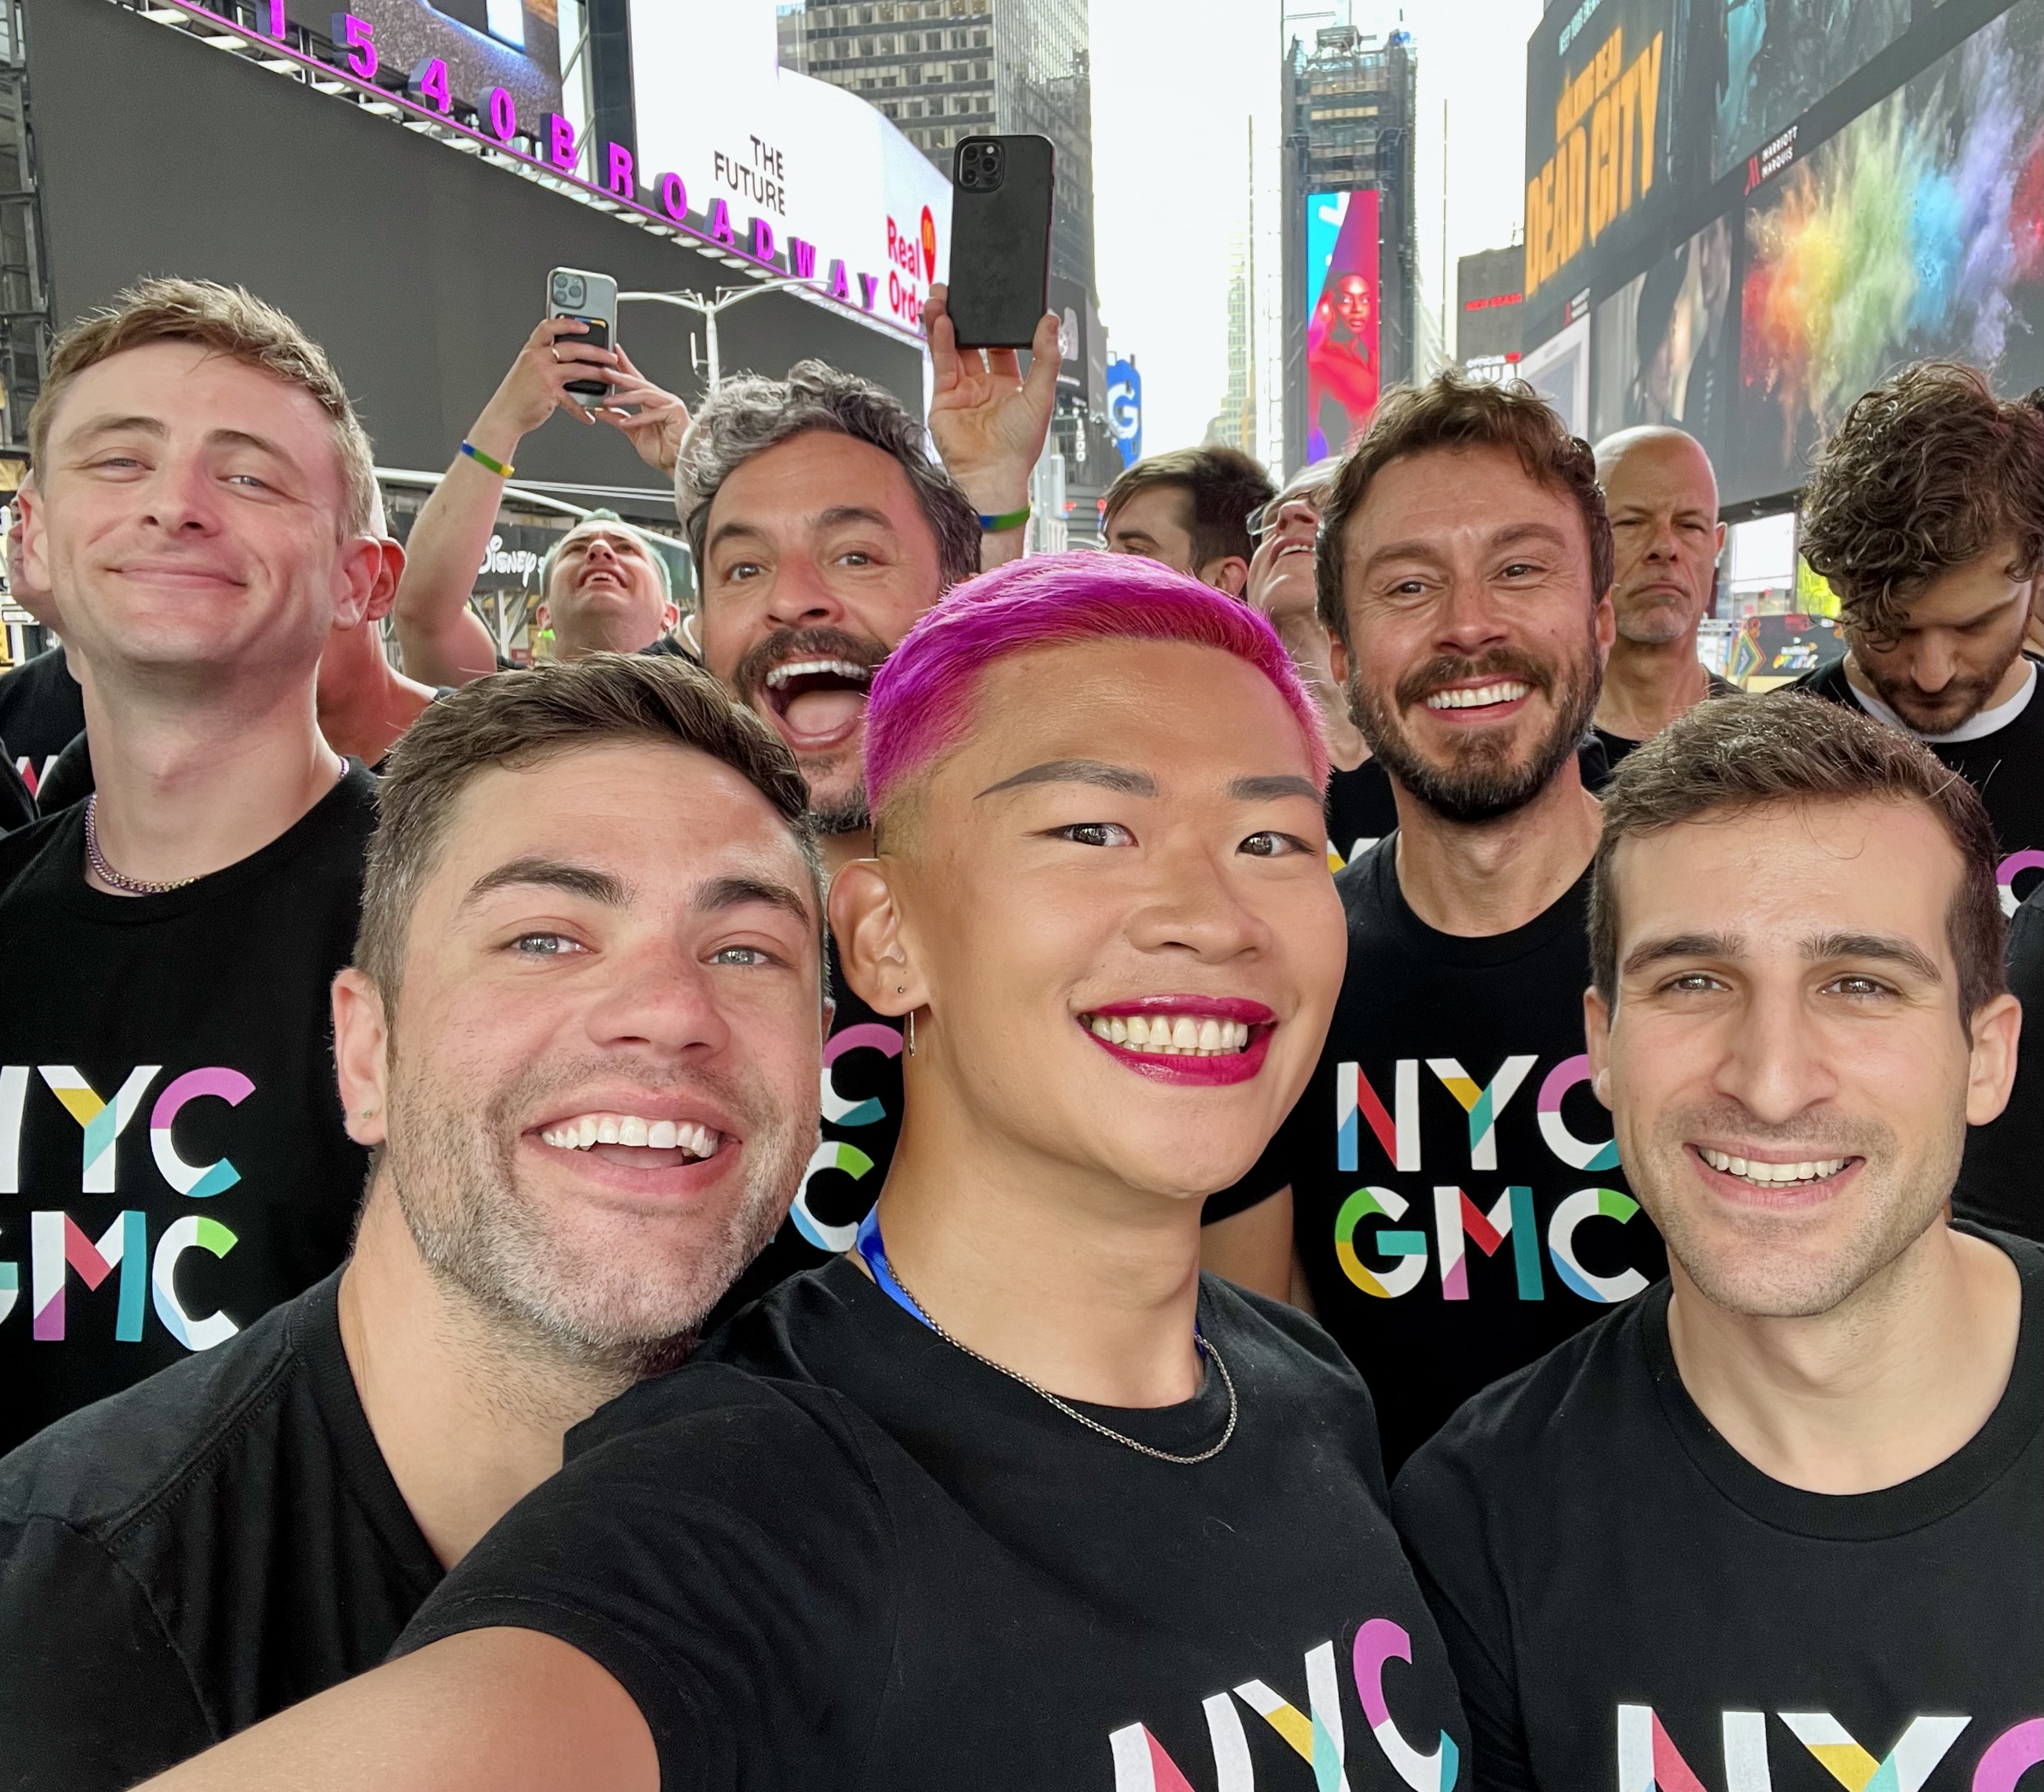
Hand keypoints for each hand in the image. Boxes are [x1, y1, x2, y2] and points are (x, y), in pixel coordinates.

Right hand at [468, 317, 622, 455]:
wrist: (504, 416)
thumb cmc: (515, 396)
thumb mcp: (526, 371)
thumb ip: (543, 362)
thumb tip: (567, 361)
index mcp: (530, 350)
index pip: (548, 327)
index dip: (568, 323)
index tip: (585, 325)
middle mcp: (536, 358)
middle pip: (571, 347)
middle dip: (595, 350)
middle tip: (610, 355)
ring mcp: (543, 374)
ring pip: (578, 369)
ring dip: (597, 373)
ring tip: (610, 376)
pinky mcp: (550, 392)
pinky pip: (572, 399)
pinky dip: (582, 410)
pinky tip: (589, 415)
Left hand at [593, 344, 691, 474]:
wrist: (679, 465)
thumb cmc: (664, 451)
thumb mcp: (632, 432)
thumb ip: (618, 419)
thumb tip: (601, 410)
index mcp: (652, 403)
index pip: (636, 380)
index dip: (624, 367)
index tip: (613, 355)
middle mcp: (662, 400)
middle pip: (639, 383)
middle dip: (620, 376)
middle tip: (604, 371)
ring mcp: (670, 404)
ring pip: (645, 394)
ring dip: (625, 397)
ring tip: (609, 400)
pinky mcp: (676, 413)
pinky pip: (653, 413)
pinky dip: (638, 418)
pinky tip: (626, 422)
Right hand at [923, 283, 1059, 514]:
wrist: (992, 475)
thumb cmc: (1018, 448)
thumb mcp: (1042, 395)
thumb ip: (1046, 357)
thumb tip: (1051, 322)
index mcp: (1010, 386)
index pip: (1003, 345)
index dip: (999, 322)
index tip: (998, 298)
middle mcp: (984, 386)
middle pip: (973, 341)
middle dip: (968, 316)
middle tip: (965, 288)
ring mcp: (962, 390)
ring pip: (953, 347)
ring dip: (947, 320)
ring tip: (943, 295)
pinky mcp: (943, 397)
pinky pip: (942, 362)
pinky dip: (941, 340)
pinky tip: (943, 321)